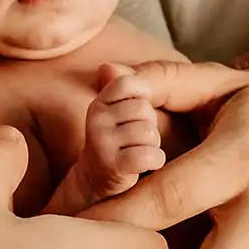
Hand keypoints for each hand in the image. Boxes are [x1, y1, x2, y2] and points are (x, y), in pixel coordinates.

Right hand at [75, 63, 165, 201]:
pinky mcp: (111, 165)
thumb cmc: (119, 141)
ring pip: (148, 133)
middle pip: (144, 109)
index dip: (142, 99)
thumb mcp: (119, 109)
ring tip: (137, 152)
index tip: (136, 116)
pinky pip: (148, 155)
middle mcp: (96, 117)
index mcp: (100, 100)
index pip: (131, 83)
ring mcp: (101, 141)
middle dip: (149, 125)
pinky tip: (144, 165)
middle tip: (135, 140)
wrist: (95, 182)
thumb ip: (123, 87)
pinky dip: (154, 160)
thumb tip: (107, 66)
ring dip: (151, 145)